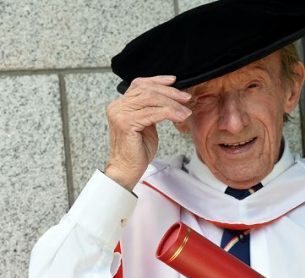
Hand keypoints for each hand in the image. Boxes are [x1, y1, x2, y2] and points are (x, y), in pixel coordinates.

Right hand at [105, 75, 191, 190]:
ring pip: (152, 99)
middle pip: (147, 90)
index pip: (140, 84)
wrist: (127, 169)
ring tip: (185, 110)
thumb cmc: (137, 150)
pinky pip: (153, 113)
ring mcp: (120, 113)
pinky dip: (170, 113)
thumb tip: (169, 99)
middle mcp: (118, 106)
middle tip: (186, 97)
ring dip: (172, 103)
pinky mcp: (126, 123)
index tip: (173, 81)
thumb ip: (151, 110)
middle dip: (170, 92)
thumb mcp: (146, 124)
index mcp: (121, 104)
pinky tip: (180, 116)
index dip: (157, 80)